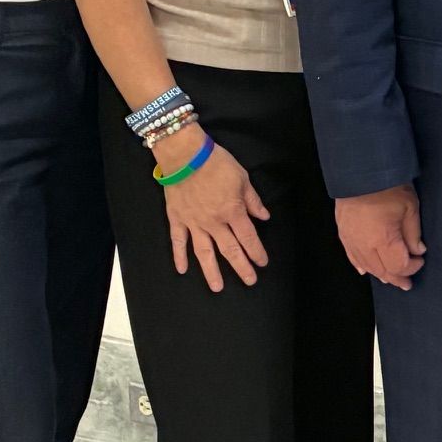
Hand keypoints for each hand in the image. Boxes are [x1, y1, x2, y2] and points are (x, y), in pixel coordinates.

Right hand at [160, 136, 269, 292]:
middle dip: (241, 267)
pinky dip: (179, 256)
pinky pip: (178, 241)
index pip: (248, 238)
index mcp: (233, 211)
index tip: (262, 263)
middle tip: (249, 281)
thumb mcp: (243, 178)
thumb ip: (253, 201)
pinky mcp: (177, 219)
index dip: (257, 252)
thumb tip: (264, 216)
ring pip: (204, 252)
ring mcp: (194, 223)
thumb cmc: (217, 163)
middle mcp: (214, 222)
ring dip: (211, 271)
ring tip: (217, 287)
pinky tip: (183, 270)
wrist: (185, 154)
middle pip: (230, 250)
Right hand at [337, 185, 425, 289]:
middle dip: (397, 277)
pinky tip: (365, 270)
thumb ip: (414, 233)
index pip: (399, 266)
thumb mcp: (410, 207)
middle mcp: (365, 246)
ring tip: (391, 278)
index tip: (420, 260)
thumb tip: (418, 251)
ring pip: (367, 267)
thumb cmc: (388, 187)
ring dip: (380, 274)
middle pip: (382, 271)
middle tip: (407, 283)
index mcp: (384, 240)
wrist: (360, 172)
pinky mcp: (343, 234)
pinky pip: (352, 257)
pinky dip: (361, 265)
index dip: (412, 267)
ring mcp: (352, 241)